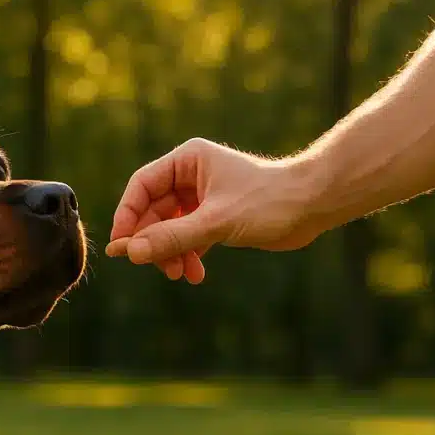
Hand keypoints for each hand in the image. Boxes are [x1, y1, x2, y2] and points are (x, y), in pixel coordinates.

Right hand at [105, 138, 321, 282]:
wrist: (313, 206)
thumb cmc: (269, 201)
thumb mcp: (215, 222)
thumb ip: (172, 237)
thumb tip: (131, 253)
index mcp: (187, 160)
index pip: (142, 186)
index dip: (128, 216)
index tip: (122, 246)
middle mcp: (191, 175)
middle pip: (153, 211)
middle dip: (153, 241)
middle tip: (155, 267)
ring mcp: (203, 197)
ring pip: (169, 227)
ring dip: (171, 252)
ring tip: (178, 274)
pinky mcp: (215, 216)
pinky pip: (188, 237)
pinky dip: (188, 255)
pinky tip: (195, 274)